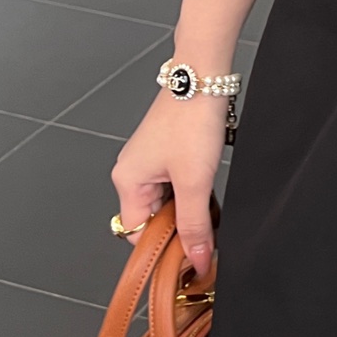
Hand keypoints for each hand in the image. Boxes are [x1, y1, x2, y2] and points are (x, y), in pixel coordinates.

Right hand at [111, 91, 226, 275]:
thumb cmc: (190, 118)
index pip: (138, 233)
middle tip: (206, 232)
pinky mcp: (168, 154)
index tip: (189, 257)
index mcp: (127, 181)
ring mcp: (151, 163)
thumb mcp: (195, 181)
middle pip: (153, 220)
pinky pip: (177, 186)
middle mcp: (134, 172)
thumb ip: (195, 224)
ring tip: (209, 207)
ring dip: (189, 210)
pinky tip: (209, 191)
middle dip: (179, 228)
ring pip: (169, 204)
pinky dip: (193, 194)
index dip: (163, 248)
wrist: (204, 77)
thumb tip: (196, 258)